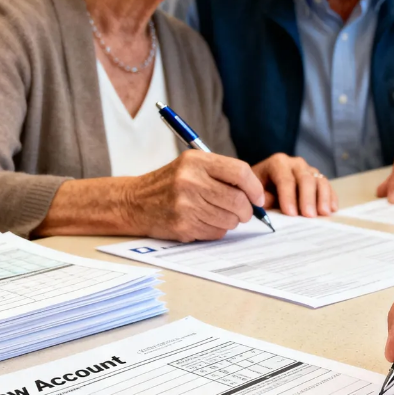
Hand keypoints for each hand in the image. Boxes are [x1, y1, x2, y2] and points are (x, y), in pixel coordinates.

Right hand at [123, 150, 264, 241]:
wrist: (134, 202)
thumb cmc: (170, 183)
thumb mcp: (191, 165)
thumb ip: (222, 173)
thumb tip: (256, 193)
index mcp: (196, 161)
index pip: (240, 172)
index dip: (255, 188)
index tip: (259, 198)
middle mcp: (191, 181)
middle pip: (238, 200)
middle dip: (246, 210)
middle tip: (243, 211)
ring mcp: (186, 204)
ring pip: (230, 219)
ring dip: (231, 221)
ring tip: (218, 214)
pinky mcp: (183, 225)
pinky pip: (216, 232)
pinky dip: (217, 230)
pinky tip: (204, 222)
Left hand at [252, 153, 337, 216]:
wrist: (266, 183)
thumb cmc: (260, 189)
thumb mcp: (256, 193)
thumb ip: (264, 198)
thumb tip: (274, 205)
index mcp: (278, 163)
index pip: (285, 179)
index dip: (288, 197)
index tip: (291, 213)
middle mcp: (296, 163)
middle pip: (305, 178)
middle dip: (307, 198)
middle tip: (309, 215)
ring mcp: (309, 170)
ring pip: (320, 180)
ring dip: (323, 197)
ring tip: (323, 213)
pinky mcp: (318, 178)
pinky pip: (328, 186)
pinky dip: (331, 197)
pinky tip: (332, 209)